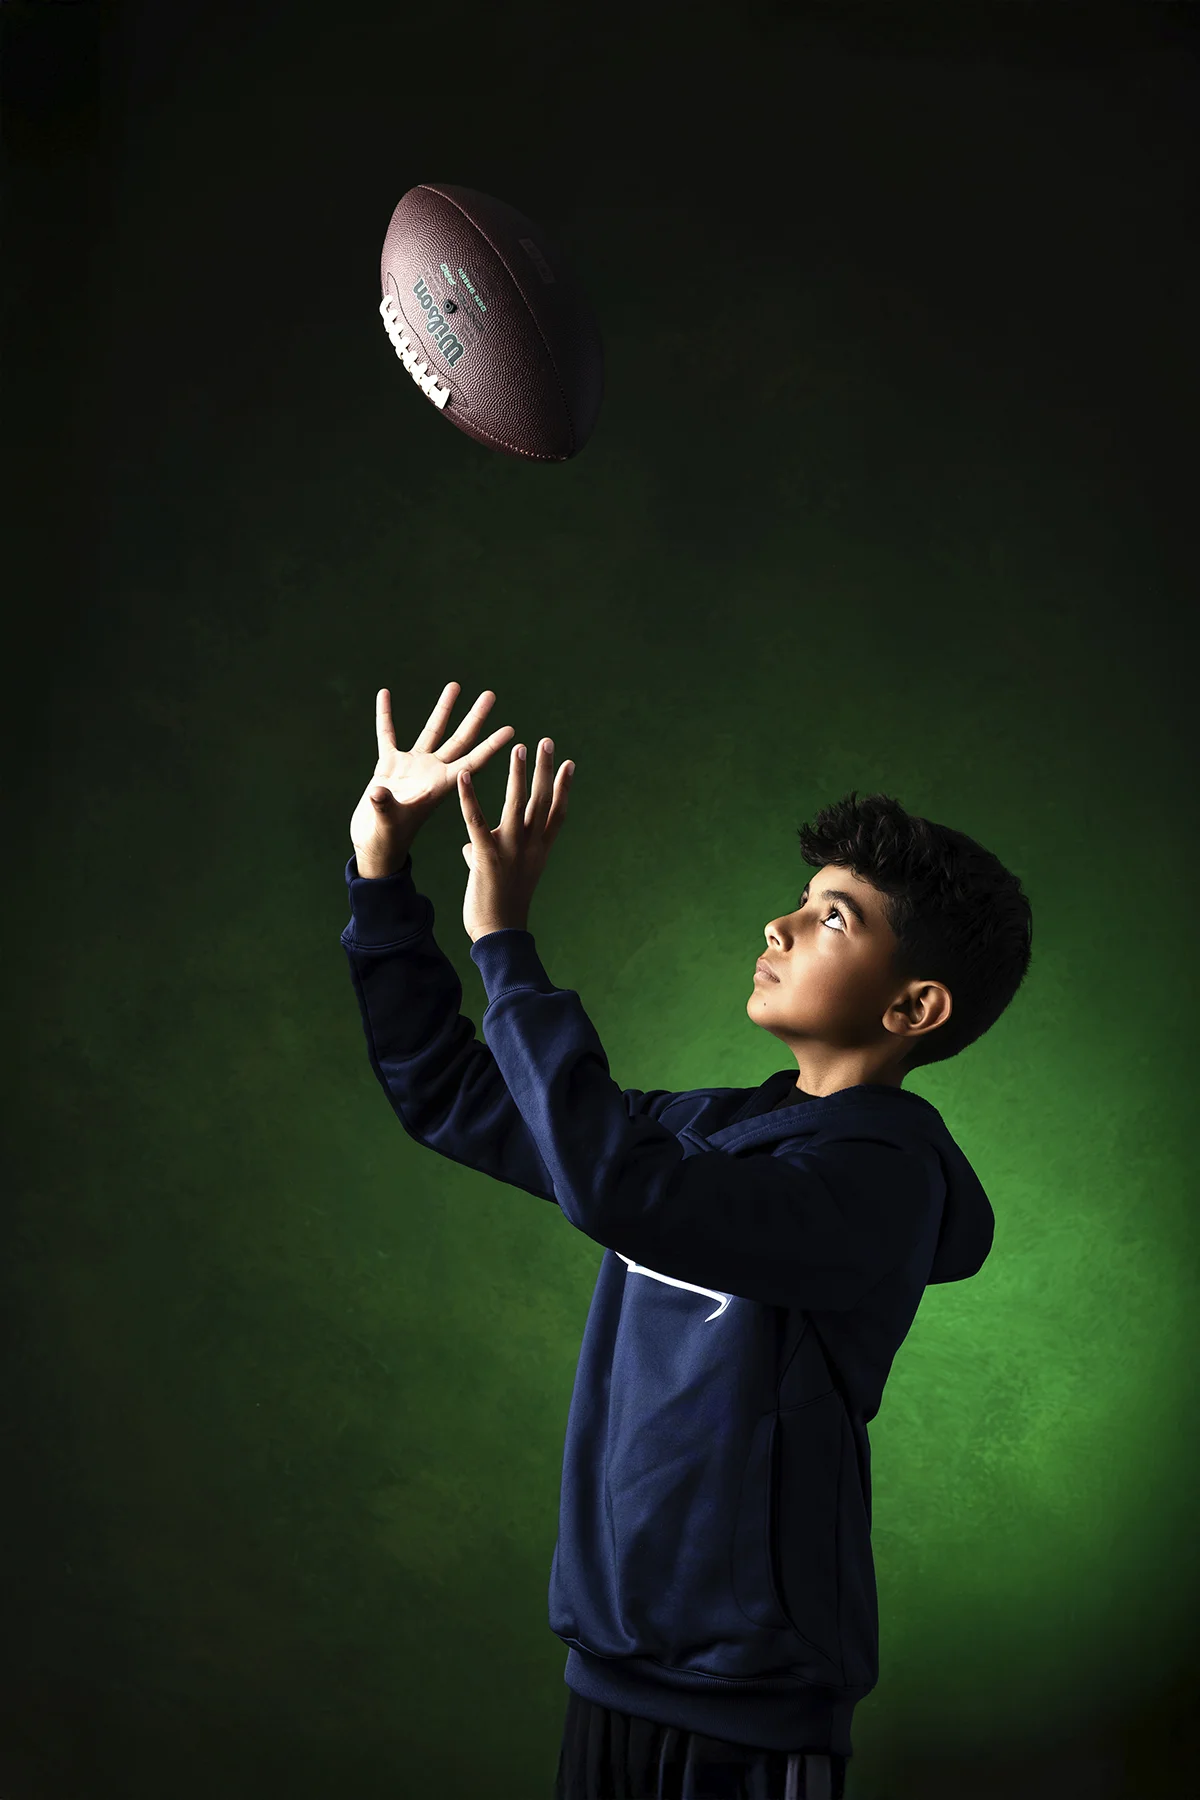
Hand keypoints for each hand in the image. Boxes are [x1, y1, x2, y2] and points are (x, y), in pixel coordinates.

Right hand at [349, 682, 514, 875]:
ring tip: (456, 685)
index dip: (491, 747)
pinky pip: (388, 735)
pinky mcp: (389, 766)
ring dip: (443, 709)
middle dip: (475, 718)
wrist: (374, 846)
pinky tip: (385, 694)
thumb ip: (385, 806)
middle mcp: (432, 773)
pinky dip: (386, 715)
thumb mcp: (387, 823)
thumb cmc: (386, 840)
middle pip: (460, 740)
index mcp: (441, 787)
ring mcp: (412, 767)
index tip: (511, 731)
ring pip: (432, 731)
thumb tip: (379, 792)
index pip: (472, 763)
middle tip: (491, 695)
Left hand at [458, 737, 573, 940]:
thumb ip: (487, 853)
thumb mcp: (501, 875)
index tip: (569, 763)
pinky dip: (469, 797)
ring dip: (517, 774)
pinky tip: (464, 776)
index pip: (556, 813)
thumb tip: (470, 845)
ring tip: (518, 747)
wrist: (499, 934)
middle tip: (546, 742)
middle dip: (544, 770)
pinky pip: (476, 820)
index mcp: (539, 851)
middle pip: (542, 801)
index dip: (563, 787)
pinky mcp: (488, 856)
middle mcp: (530, 846)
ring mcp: (511, 850)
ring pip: (517, 804)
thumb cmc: (500, 907)